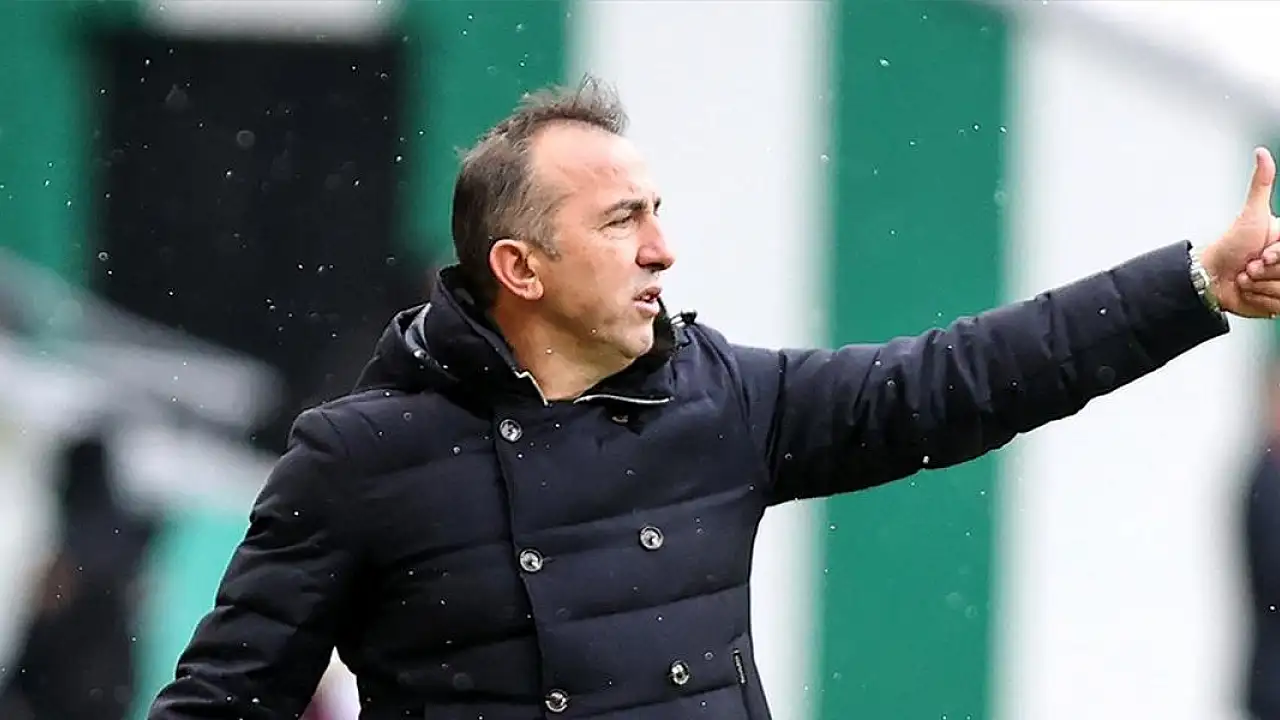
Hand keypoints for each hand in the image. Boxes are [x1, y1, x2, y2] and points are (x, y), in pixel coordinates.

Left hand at [1201, 147, 1279, 317]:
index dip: (1276, 258)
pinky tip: (1249, 291)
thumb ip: (1261, 185)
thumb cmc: (1231, 244)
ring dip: (1259, 287)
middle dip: (1265, 272)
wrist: (1213, 277)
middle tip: (1250, 266)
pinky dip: (1260, 301)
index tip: (1261, 254)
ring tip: (1247, 277)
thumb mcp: (1251, 214)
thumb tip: (1261, 152)